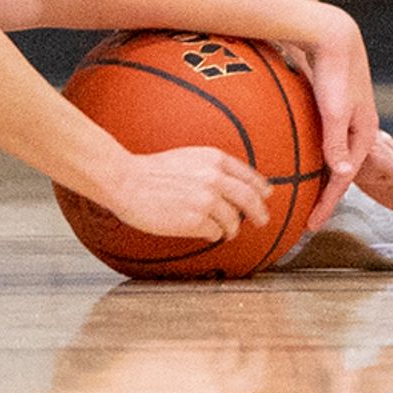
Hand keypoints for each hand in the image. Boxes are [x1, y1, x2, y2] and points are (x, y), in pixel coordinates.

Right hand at [94, 144, 266, 244]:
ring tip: (225, 232)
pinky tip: (202, 231)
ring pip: (233, 221)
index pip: (248, 175)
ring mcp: (207, 200)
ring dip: (231, 229)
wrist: (126, 180)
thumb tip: (232, 184)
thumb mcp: (188, 158)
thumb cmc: (151, 171)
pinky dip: (211, 234)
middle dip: (259, 213)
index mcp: (213, 159)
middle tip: (262, 220)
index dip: (260, 188)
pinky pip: (215, 233)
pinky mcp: (196, 220)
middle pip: (250, 200)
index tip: (266, 196)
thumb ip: (212, 168)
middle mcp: (214, 177)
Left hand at [290, 3, 381, 229]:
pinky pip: (324, 143)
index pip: (344, 179)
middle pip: (341, 173)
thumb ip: (335, 141)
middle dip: (328, 198)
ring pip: (333, 159)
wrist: (332, 34)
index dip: (328, 204)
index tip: (311, 227)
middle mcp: (358, 131)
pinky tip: (301, 162)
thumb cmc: (334, 72)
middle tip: (308, 220)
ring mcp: (347, 121)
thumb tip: (340, 173)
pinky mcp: (334, 110)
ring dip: (321, 180)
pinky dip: (315, 158)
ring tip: (306, 199)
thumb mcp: (334, 109)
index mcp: (363, 135)